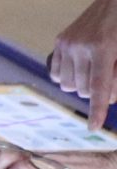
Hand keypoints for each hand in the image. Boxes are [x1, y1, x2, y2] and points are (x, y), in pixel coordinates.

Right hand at [49, 0, 116, 129]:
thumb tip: (110, 97)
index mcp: (103, 48)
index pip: (99, 88)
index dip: (97, 110)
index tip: (94, 128)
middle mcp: (80, 47)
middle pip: (84, 89)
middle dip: (98, 91)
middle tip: (111, 80)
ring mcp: (67, 43)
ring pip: (69, 84)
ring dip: (84, 84)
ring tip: (97, 72)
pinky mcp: (60, 41)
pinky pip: (58, 72)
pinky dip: (70, 77)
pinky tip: (82, 68)